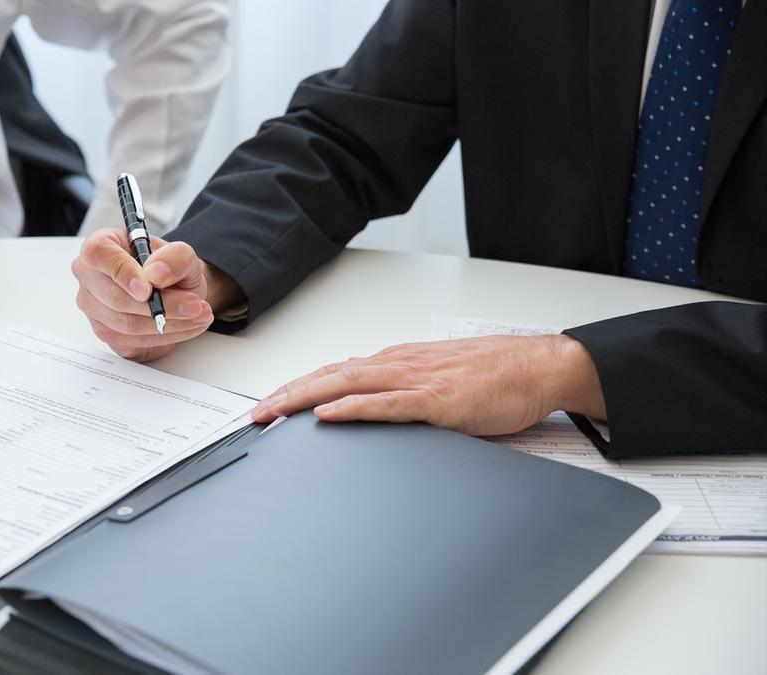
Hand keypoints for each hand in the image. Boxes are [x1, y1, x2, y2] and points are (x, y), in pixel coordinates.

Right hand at [71, 228, 242, 360]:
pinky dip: (165, 336)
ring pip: (127, 324)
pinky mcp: (106, 334)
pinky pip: (133, 341)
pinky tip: (186, 326)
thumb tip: (156, 274)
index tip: (149, 289)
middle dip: (162, 305)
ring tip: (198, 314)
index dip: (123, 272)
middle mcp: (90, 277)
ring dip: (169, 324)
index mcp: (100, 247)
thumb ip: (174, 257)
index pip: (98, 254)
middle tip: (195, 305)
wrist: (175, 290)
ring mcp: (94, 309)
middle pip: (115, 298)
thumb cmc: (169, 268)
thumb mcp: (182, 255)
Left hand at [250, 334, 606, 435]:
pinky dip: (352, 408)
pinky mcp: (437, 400)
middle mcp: (398, 364)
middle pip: (328, 376)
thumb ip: (404, 393)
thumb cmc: (496, 376)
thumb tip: (371, 409)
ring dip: (304, 398)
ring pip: (346, 384)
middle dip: (286, 395)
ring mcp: (416, 380)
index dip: (297, 387)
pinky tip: (328, 414)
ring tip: (272, 413)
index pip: (335, 372)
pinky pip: (386, 404)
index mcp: (397, 362)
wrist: (541, 366)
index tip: (268, 404)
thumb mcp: (438, 381)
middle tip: (254, 415)